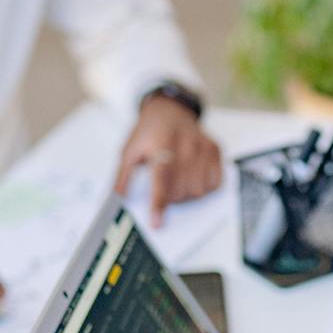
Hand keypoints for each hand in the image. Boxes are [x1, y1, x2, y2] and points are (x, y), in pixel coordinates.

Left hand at [114, 95, 222, 221]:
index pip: (162, 179)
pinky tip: (192, 178)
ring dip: (186, 196)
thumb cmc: (149, 131)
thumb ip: (122, 177)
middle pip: (181, 189)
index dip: (158, 204)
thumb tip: (116, 201)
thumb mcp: (129, 150)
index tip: (156, 223)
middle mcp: (185, 144)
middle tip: (163, 190)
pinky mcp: (215, 149)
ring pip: (198, 190)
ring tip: (176, 183)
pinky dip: (203, 188)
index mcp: (161, 142)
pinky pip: (214, 183)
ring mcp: (203, 146)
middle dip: (170, 199)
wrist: (169, 109)